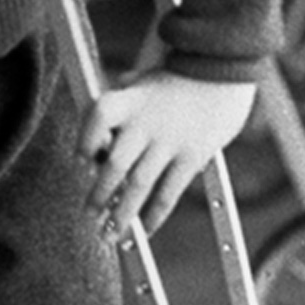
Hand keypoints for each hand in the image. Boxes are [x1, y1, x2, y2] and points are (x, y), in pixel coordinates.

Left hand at [85, 71, 258, 233]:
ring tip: (109, 233)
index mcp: (127, 100)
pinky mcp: (192, 156)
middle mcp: (144, 123)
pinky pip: (169, 192)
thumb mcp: (141, 80)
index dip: (85, 140)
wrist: (224, 71)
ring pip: (139, 185)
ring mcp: (169, 142)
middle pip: (114, 163)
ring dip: (122, 213)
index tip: (80, 161)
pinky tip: (146, 229)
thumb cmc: (177, 78)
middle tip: (89, 215)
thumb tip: (100, 136)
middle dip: (99, 194)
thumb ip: (120, 103)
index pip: (97, 117)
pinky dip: (155, 214)